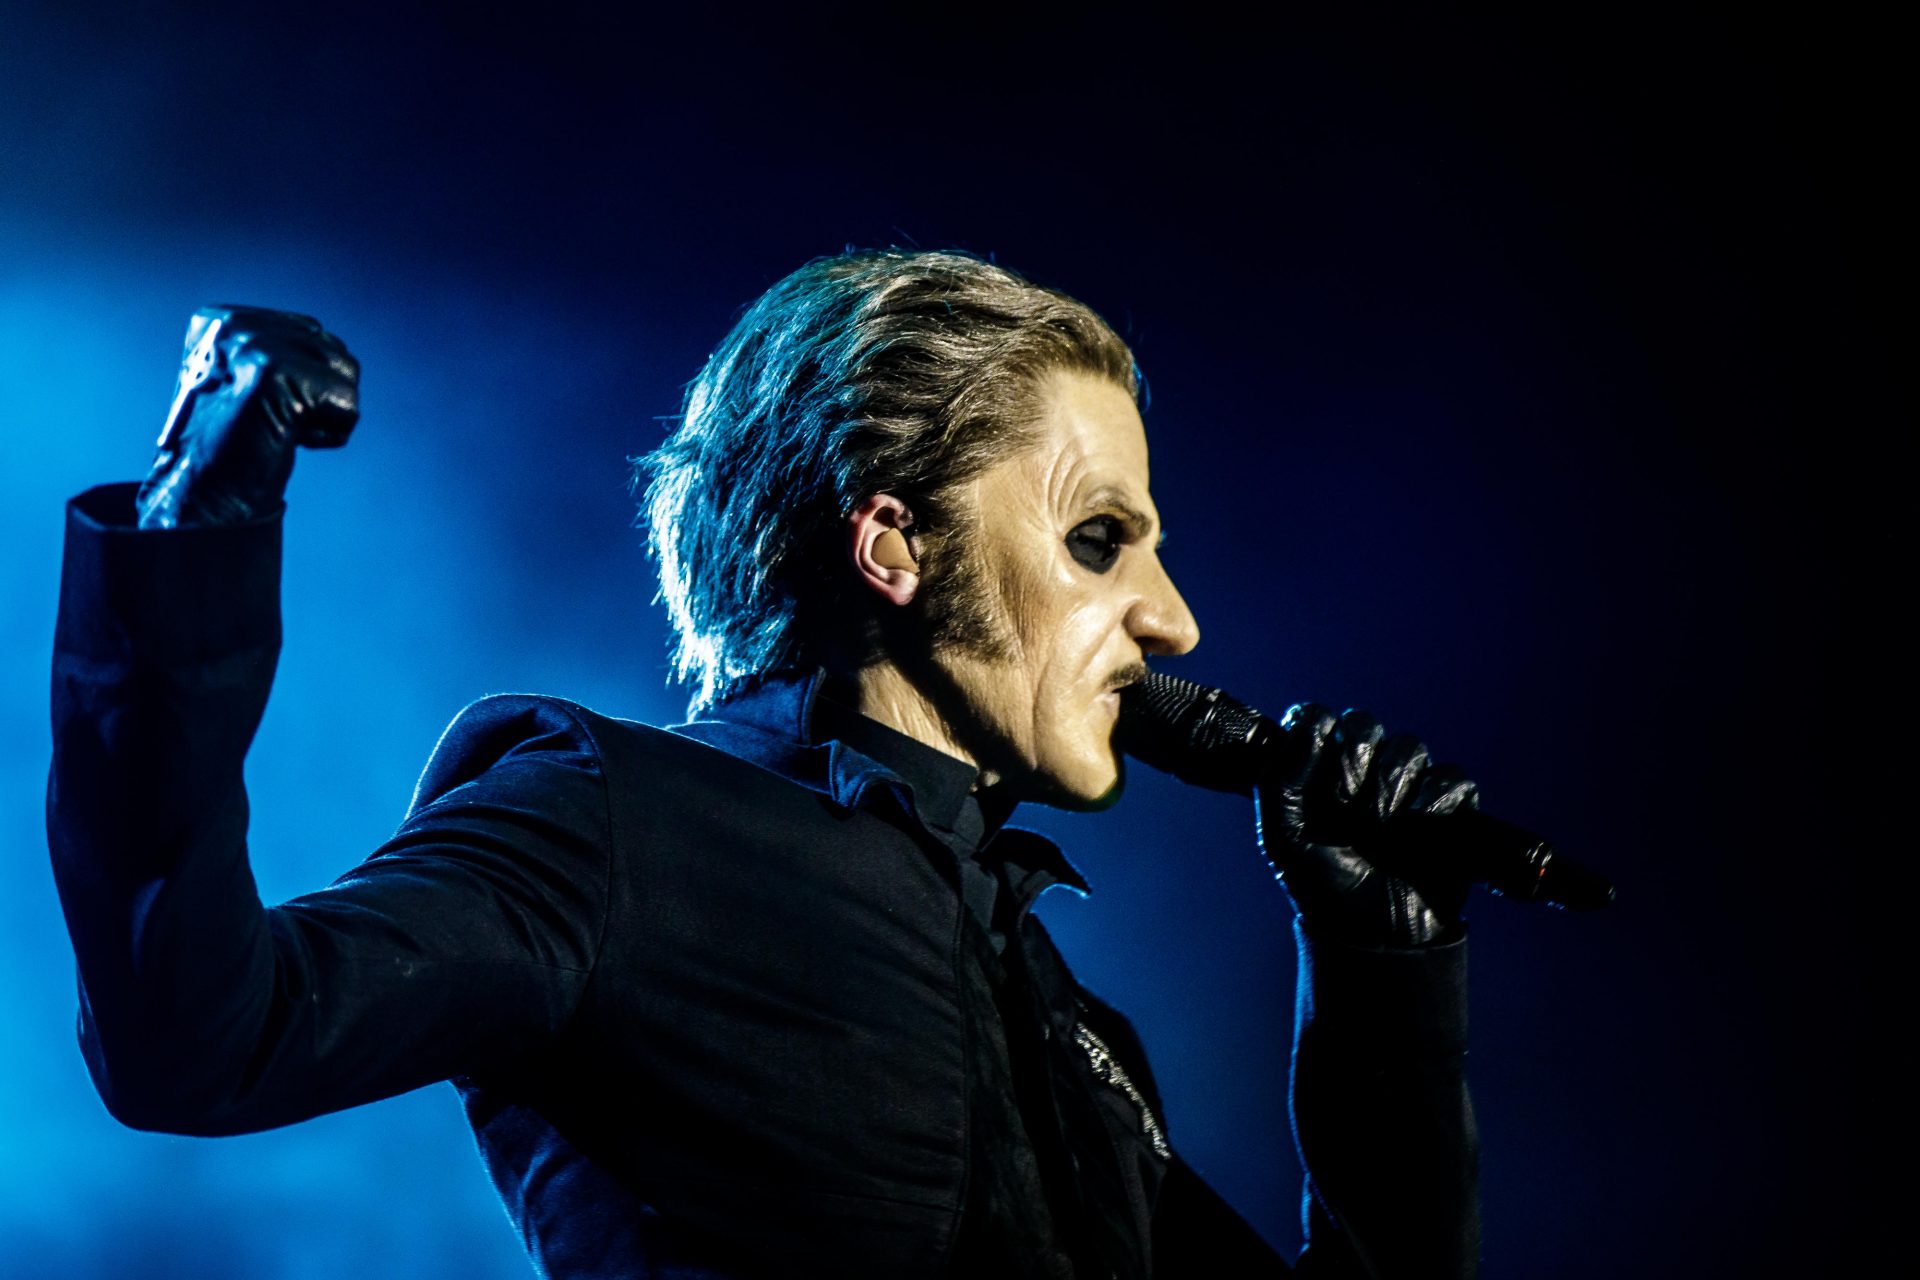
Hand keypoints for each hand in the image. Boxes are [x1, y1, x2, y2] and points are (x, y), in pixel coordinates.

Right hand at [136, 306, 359, 528]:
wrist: (199, 494)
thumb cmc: (225, 447)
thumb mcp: (242, 381)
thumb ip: (278, 352)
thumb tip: (328, 343)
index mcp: (222, 319)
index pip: (312, 331)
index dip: (307, 379)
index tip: (265, 406)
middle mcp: (234, 324)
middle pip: (334, 349)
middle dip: (319, 395)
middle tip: (273, 422)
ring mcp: (253, 345)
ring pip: (347, 374)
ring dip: (325, 415)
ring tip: (278, 429)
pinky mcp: (275, 374)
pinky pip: (349, 405)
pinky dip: (329, 435)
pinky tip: (286, 441)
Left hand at [1254, 705, 1479, 947]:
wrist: (1373, 937)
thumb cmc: (1323, 886)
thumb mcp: (1282, 836)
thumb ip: (1278, 777)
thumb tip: (1310, 722)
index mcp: (1316, 771)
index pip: (1316, 718)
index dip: (1315, 737)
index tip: (1312, 778)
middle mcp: (1361, 771)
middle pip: (1365, 724)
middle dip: (1353, 765)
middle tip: (1346, 813)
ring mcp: (1407, 788)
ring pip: (1409, 748)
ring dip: (1390, 790)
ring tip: (1379, 833)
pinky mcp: (1449, 808)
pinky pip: (1452, 778)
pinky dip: (1434, 802)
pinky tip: (1417, 834)